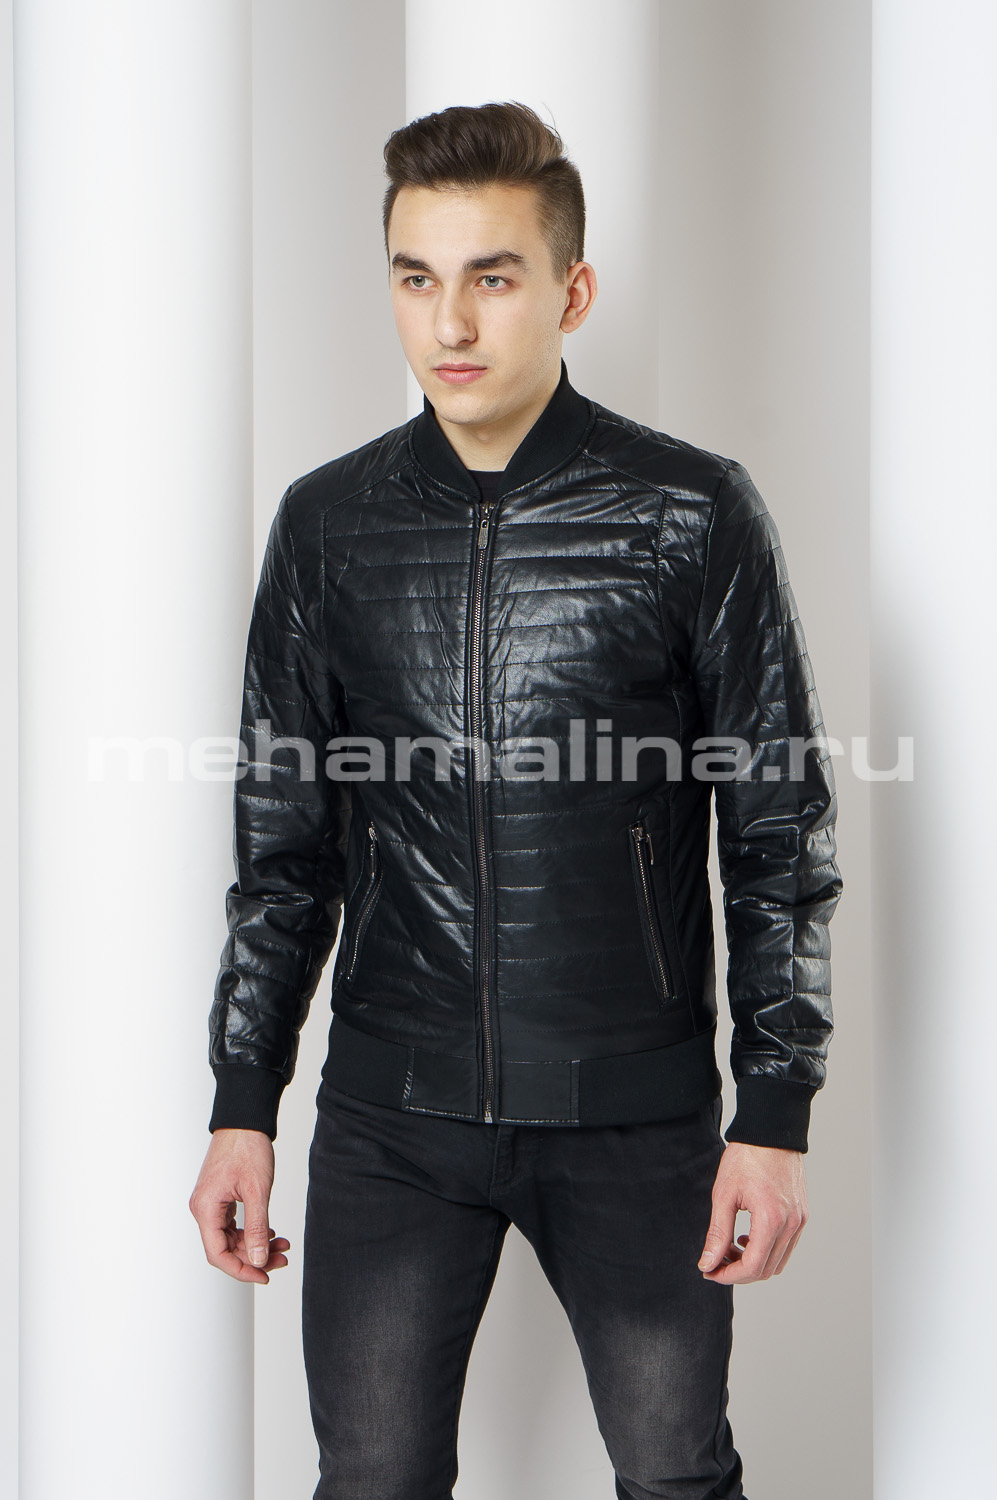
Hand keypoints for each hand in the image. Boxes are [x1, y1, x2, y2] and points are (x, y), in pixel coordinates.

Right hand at [189, 1128, 290, 1284]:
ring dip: (255, 1244)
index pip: (217, 1254)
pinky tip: (270, 1232)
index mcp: (205, 1209)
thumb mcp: (257, 1191)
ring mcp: (210, 1203)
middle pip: (225, 1248)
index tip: (264, 1276)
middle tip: (281, 1259)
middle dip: (254, 1256)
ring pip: (231, 1237)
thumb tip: (258, 1259)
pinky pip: (232, 1224)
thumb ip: (257, 1228)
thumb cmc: (247, 1148)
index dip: (241, 1270)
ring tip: (281, 1245)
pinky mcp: (219, 1197)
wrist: (244, 1121)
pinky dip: (251, 1230)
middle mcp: (203, 1209)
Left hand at [697, 1141, 807, 1283]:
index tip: (709, 1271)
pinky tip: (748, 1236)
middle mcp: (791, 1224)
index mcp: (771, 1219)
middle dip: (739, 1271)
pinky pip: (786, 1246)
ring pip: (778, 1262)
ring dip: (754, 1262)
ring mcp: (800, 1220)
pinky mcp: (802, 1214)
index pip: (752, 1267)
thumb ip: (717, 1233)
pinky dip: (767, 1250)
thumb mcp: (724, 1195)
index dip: (728, 1276)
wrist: (770, 1131)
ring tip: (731, 1247)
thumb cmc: (746, 1157)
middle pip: (766, 1270)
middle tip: (716, 1261)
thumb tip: (708, 1263)